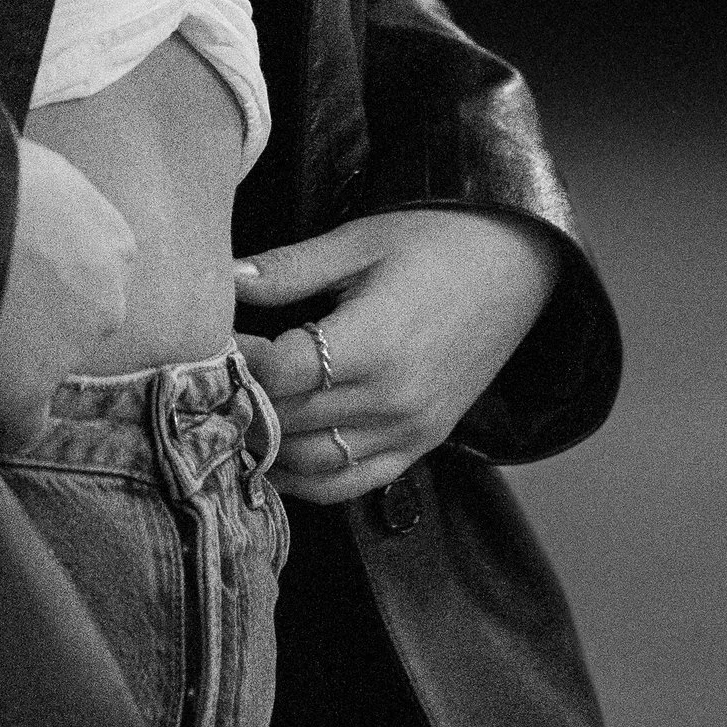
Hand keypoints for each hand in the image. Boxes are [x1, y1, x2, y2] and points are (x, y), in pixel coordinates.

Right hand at [0, 139, 136, 445]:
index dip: (51, 277)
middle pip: (74, 320)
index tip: (17, 278)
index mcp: (110, 239)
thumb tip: (15, 191)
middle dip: (38, 321)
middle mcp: (105, 297)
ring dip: (16, 364)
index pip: (91, 269)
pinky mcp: (28, 390)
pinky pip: (24, 425)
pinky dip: (5, 428)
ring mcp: (70, 348)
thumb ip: (39, 193)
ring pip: (47, 367)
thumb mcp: (26, 164)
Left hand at [232, 209, 561, 505]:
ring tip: (234, 415)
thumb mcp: (359, 242)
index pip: (278, 374)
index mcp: (374, 344)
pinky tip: (275, 456)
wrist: (519, 263)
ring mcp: (409, 430)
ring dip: (266, 446)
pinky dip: (307, 480)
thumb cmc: (438, 241)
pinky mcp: (422, 444)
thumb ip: (290, 268)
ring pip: (311, 464)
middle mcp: (392, 399)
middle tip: (207, 381)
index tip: (211, 340)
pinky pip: (351, 484)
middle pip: (287, 421)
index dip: (235, 359)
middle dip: (240, 401)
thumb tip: (224, 279)